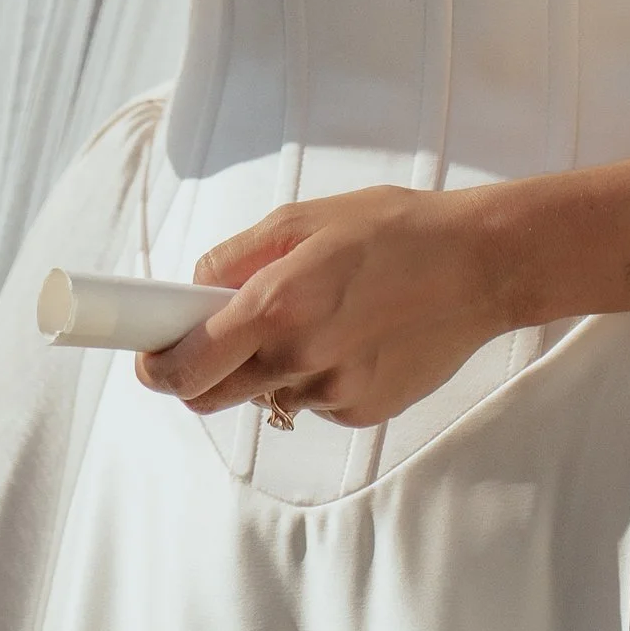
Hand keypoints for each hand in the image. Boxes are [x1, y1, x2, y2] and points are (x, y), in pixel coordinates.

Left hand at [138, 186, 508, 426]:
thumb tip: (195, 287)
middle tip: (211, 337)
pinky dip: (314, 375)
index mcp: (277, 306)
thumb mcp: (306, 219)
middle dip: (198, 373)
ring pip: (266, 396)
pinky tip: (353, 335)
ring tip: (317, 316)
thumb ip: (239, 257)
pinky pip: (314, 400)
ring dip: (267, 368)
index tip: (146, 355)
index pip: (186, 364)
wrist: (482, 266)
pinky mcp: (364, 411)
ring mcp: (334, 392)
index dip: (155, 364)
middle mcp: (300, 359)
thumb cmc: (395, 230)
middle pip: (211, 397)